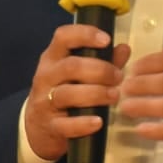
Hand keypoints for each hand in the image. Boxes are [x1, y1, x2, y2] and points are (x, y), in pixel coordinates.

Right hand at [23, 22, 131, 161]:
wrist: (38, 127)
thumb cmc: (64, 93)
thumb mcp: (78, 75)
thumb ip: (102, 61)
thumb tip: (124, 48)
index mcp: (53, 58)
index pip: (63, 37)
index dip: (85, 34)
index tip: (106, 40)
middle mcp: (46, 76)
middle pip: (70, 66)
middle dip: (99, 70)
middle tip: (118, 77)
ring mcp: (45, 101)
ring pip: (67, 94)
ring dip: (96, 94)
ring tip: (114, 96)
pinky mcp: (50, 125)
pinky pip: (66, 124)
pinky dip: (84, 123)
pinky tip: (99, 121)